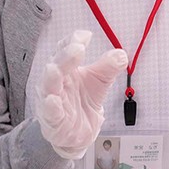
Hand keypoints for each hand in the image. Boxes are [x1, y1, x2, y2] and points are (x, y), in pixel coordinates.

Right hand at [36, 30, 127, 159]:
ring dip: (51, 78)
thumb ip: (109, 67)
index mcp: (66, 67)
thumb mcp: (100, 81)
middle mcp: (56, 81)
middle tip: (77, 49)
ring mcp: (52, 100)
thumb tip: (121, 55)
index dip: (74, 41)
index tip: (86, 36)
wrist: (79, 131)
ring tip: (55, 69)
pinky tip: (53, 101)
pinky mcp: (53, 121)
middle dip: (65, 56)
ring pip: (48, 87)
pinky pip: (50, 113)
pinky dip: (50, 107)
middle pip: (57, 64)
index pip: (65, 49)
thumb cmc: (83, 100)